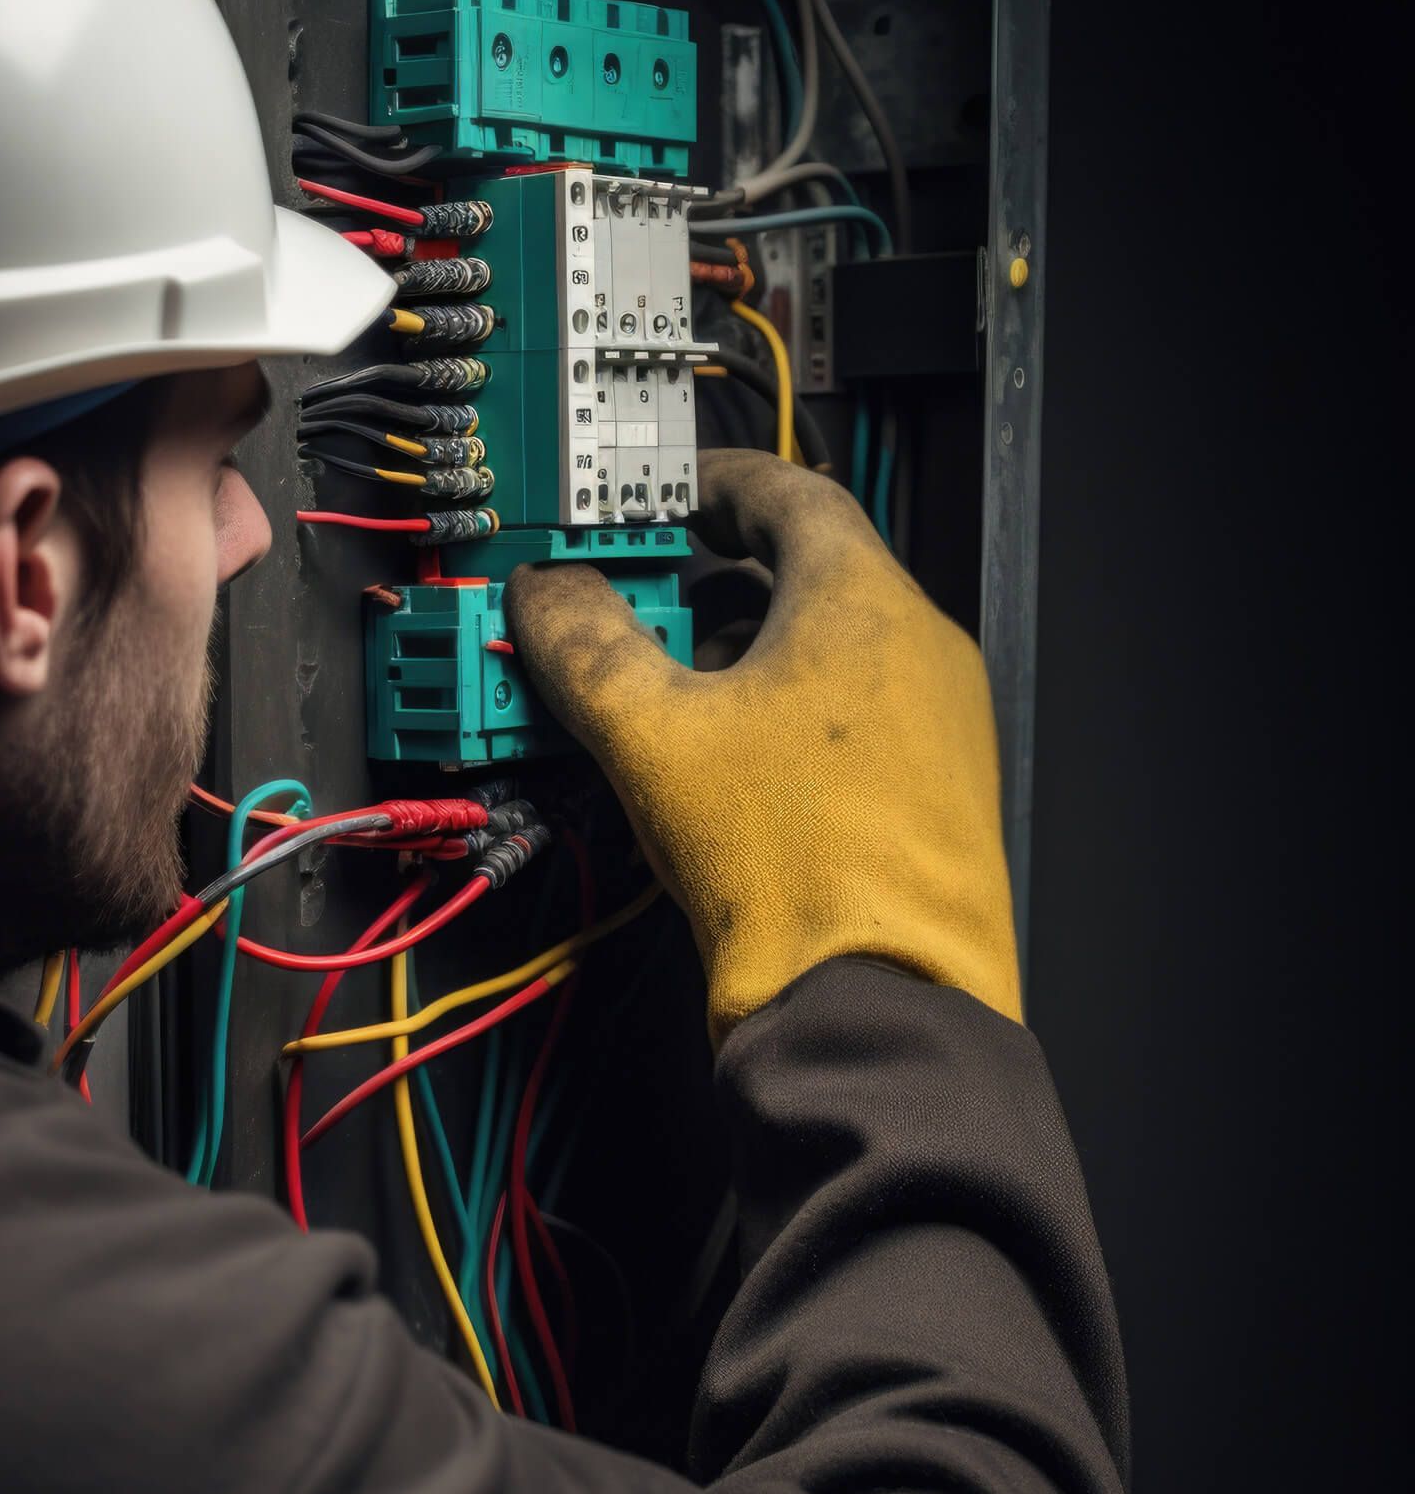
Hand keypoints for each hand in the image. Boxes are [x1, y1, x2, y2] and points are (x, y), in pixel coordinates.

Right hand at [506, 450, 1021, 1039]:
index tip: (668, 498)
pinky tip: (732, 776)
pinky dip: (791, 720)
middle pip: (813, 576)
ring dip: (749, 660)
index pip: (790, 491)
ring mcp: (945, 728)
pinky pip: (860, 724)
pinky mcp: (941, 799)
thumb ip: (586, 646)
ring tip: (673, 703)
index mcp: (866, 602)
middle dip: (716, 586)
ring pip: (836, 655)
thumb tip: (547, 595)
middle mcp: (923, 651)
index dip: (714, 486)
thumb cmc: (790, 869)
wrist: (879, 1007)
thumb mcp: (651, 737)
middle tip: (644, 608)